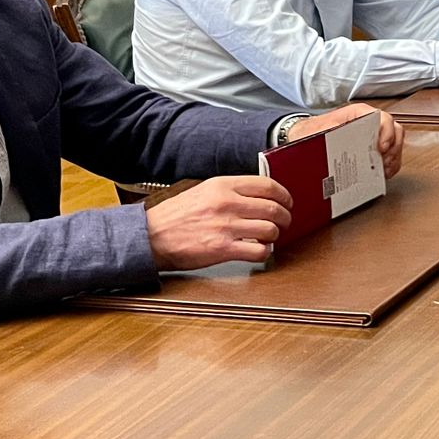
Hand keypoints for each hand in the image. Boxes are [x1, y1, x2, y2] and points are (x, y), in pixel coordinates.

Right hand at [145, 176, 292, 269]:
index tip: (288, 202)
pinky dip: (264, 252)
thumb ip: (231, 191)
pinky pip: (259, 251)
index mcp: (222, 186)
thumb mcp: (204, 191)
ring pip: (270, 230)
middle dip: (285, 217)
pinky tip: (258, 250)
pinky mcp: (222, 249)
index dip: (284, 195)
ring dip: (275, 235)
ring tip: (269, 237)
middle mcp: (226, 203)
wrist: (150, 237)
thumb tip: (260, 195)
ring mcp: (225, 227)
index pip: (267, 185)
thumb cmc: (176, 216)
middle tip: (283, 222)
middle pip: (273, 208)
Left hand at [288, 102, 404, 178]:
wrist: (304, 136)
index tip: (381, 148)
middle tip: (383, 162)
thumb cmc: (311, 132)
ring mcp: (373, 135)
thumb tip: (334, 143)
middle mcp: (369, 122)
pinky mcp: (373, 147)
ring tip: (383, 170)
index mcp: (358, 113)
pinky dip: (391, 164)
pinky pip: (391, 153)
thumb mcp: (318, 132)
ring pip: (396, 142)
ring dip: (393, 157)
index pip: (382, 117)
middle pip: (394, 130)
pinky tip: (383, 172)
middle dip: (393, 148)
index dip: (386, 132)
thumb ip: (328, 135)